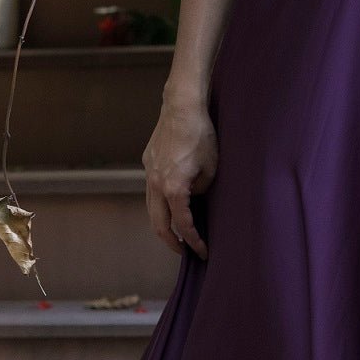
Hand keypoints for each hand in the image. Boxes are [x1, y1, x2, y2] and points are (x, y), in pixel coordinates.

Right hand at [141, 99, 217, 259]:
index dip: (194, 241)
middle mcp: (156, 184)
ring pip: (151, 208)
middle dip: (171, 242)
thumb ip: (202, 189)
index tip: (202, 251)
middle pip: (158, 224)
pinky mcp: (148, 162)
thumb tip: (195, 196)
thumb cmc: (201, 135)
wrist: (182, 108)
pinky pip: (151, 189)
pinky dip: (159, 203)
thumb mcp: (211, 167)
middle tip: (184, 251)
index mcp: (173, 188)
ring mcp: (149, 173)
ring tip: (176, 232)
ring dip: (162, 224)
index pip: (183, 224)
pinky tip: (171, 202)